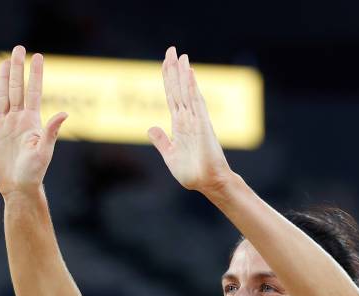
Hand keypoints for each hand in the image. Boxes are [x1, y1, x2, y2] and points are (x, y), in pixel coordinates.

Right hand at [0, 45, 67, 197]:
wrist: (18, 187)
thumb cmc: (35, 171)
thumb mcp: (45, 150)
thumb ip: (52, 130)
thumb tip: (64, 112)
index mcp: (32, 122)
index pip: (34, 92)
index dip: (35, 74)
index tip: (39, 56)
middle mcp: (18, 120)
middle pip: (16, 88)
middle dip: (17, 68)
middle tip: (19, 48)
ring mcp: (4, 126)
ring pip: (2, 96)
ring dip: (3, 79)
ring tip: (4, 62)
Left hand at [148, 47, 230, 194]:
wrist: (207, 183)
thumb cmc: (192, 173)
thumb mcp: (170, 155)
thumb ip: (161, 141)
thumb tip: (150, 127)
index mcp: (179, 125)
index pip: (172, 97)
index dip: (168, 80)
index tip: (166, 62)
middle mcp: (188, 119)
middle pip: (178, 90)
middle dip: (174, 70)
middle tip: (171, 49)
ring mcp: (196, 121)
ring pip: (187, 92)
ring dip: (183, 74)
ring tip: (180, 55)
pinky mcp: (203, 126)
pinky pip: (196, 103)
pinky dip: (192, 88)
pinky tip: (188, 73)